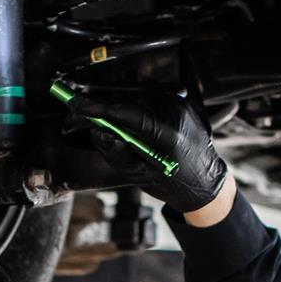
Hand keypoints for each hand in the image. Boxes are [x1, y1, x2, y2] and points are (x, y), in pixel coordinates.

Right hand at [63, 89, 227, 212]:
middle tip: (76, 118)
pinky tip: (117, 119)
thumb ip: (119, 154)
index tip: (76, 106)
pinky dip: (127, 107)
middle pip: (126, 102)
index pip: (126, 114)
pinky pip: (144, 98)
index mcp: (170, 134)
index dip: (98, 109)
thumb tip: (98, 132)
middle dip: (99, 109)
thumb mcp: (143, 175)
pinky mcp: (176, 101)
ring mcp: (177, 104)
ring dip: (112, 108)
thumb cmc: (176, 183)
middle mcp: (175, 113)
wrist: (205, 181)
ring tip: (94, 121)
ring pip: (133, 98)